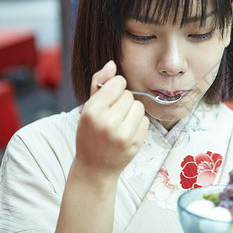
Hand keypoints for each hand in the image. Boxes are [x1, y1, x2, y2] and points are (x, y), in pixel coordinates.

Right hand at [74, 60, 148, 183]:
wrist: (94, 168)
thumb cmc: (89, 134)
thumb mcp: (88, 108)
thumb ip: (99, 84)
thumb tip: (112, 63)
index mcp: (93, 111)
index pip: (117, 83)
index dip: (115, 87)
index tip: (110, 97)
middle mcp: (108, 122)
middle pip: (129, 95)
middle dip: (122, 101)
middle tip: (112, 114)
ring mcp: (123, 135)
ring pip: (139, 106)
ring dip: (132, 111)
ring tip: (120, 122)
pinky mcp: (136, 143)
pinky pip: (145, 120)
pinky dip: (138, 123)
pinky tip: (127, 132)